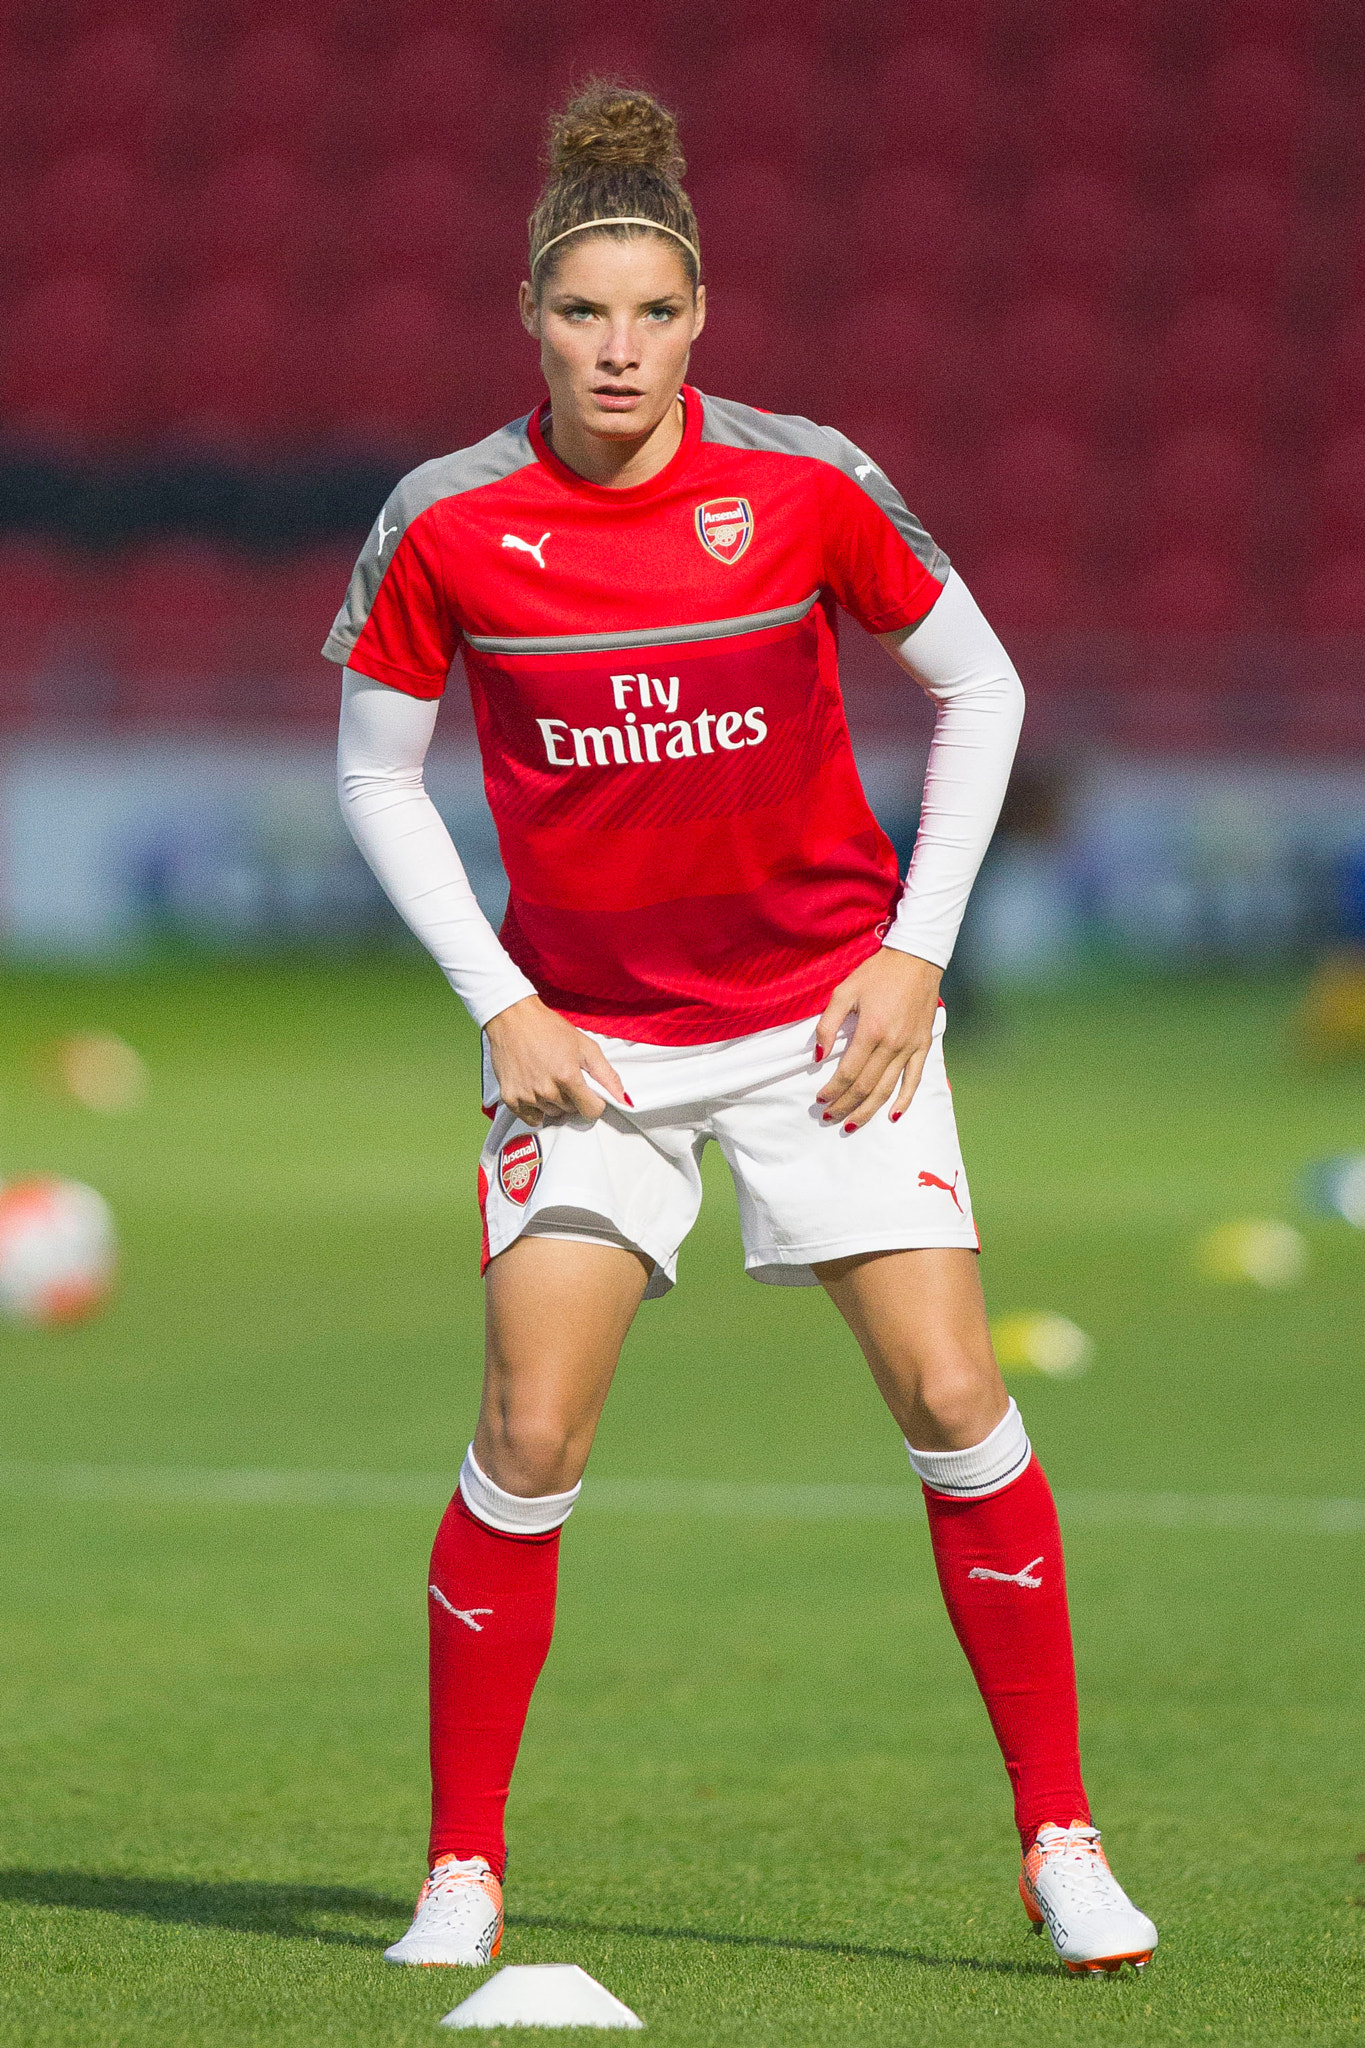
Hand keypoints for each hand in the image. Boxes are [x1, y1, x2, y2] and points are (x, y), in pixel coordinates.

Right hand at [484, 995, 629, 1127]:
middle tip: (565, 1076)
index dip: (595, 1102)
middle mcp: (546, 1089)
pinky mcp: (510, 1098)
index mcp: (567, 1076)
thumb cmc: (548, 1028)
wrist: (513, 1018)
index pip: (591, 1110)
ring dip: (555, 1102)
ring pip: (553, 1114)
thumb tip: (623, 1097)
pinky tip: (536, 1089)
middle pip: (572, 1111)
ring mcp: (527, 1095)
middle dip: (574, 1098)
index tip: (590, 1093)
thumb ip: (606, 1074)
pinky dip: (536, 1109)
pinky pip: (531, 1117)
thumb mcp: (585, 1046)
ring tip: (549, 1078)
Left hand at [814, 948, 943, 1130]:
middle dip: (845, 1105)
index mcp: (871, 1031)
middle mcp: (892, 1044)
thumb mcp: (844, 992)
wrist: (916, 959)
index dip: (832, 1090)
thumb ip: (827, 1025)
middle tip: (829, 1117)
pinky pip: (914, 1079)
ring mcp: (910, 1047)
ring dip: (868, 1110)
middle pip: (865, 1086)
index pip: (847, 1073)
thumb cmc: (877, 973)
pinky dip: (904, 1100)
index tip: (820, 1099)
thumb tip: (816, 1056)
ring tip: (851, 1124)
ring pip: (887, 1089)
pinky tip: (892, 1116)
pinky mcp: (923, 1045)